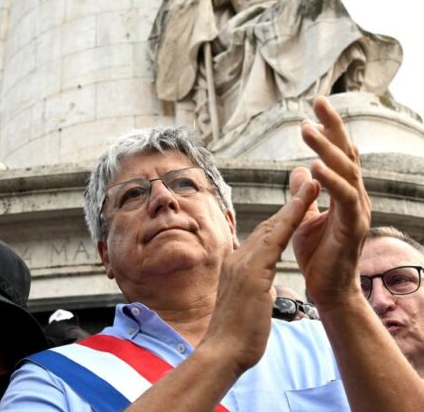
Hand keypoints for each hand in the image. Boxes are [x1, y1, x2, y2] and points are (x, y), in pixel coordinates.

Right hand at [202, 180, 318, 372]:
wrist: (224, 351)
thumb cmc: (237, 336)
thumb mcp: (246, 304)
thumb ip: (253, 289)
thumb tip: (262, 287)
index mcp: (236, 267)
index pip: (261, 237)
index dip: (280, 219)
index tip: (295, 204)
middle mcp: (237, 259)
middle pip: (266, 225)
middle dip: (289, 204)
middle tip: (305, 182)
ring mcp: (243, 264)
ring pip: (271, 227)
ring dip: (293, 204)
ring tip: (310, 184)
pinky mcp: (252, 272)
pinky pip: (275, 240)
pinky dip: (290, 220)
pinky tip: (304, 206)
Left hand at [291, 96, 370, 307]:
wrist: (327, 291)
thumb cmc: (317, 257)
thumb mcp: (302, 218)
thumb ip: (302, 194)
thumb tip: (299, 168)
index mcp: (343, 194)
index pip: (338, 154)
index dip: (329, 129)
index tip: (316, 104)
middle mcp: (355, 198)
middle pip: (348, 154)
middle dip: (333, 127)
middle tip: (319, 101)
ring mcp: (357, 212)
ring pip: (347, 172)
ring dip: (327, 149)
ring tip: (308, 129)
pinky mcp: (353, 228)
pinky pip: (345, 199)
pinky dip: (332, 181)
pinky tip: (317, 166)